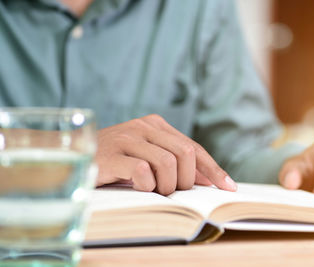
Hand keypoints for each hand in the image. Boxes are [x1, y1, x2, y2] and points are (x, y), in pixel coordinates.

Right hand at [95, 114, 236, 194]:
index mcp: (157, 124)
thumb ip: (175, 162)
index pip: (194, 148)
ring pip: (168, 164)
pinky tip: (137, 187)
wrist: (73, 156)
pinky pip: (143, 172)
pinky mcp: (112, 154)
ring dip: (166, 186)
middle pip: (185, 156)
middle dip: (185, 181)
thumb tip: (206, 179)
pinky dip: (146, 186)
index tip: (228, 188)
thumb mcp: (148, 157)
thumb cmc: (116, 161)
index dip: (213, 169)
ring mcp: (128, 138)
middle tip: (172, 192)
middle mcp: (144, 126)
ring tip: (153, 190)